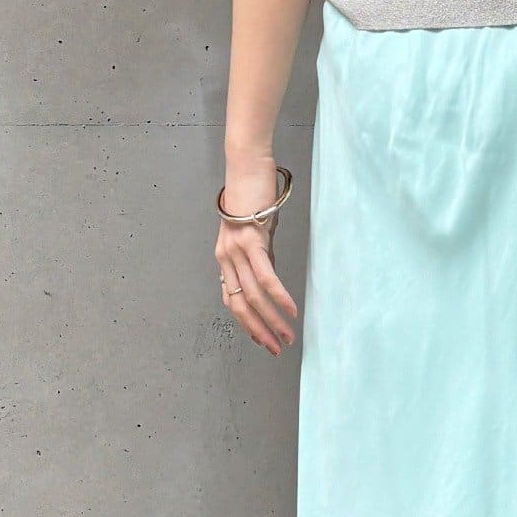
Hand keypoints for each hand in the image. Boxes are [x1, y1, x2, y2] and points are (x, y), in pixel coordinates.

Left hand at [215, 150, 298, 354]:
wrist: (247, 167)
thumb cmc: (253, 195)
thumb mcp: (257, 233)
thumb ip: (261, 257)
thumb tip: (272, 280)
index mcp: (225, 258)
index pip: (231, 301)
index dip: (246, 324)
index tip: (262, 341)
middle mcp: (226, 258)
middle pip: (240, 306)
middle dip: (259, 331)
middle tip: (276, 349)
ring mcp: (236, 250)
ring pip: (252, 297)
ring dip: (271, 321)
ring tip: (287, 336)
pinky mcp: (252, 240)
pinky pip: (265, 276)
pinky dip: (278, 296)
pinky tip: (291, 310)